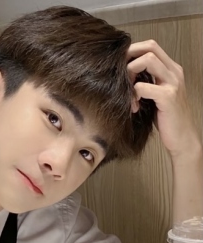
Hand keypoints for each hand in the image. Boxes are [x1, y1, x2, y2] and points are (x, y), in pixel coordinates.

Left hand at [127, 40, 201, 159]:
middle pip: (149, 47)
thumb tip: (122, 76)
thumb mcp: (154, 96)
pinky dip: (133, 95)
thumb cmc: (166, 118)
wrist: (182, 137)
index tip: (120, 66)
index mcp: (170, 70)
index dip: (132, 51)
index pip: (151, 46)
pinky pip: (143, 87)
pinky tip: (133, 107)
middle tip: (119, 76)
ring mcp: (173, 83)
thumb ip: (145, 82)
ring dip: (130, 73)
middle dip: (129, 57)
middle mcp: (174, 72)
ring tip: (126, 92)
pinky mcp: (168, 97)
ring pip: (147, 60)